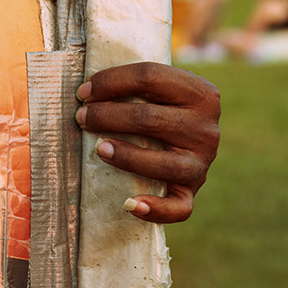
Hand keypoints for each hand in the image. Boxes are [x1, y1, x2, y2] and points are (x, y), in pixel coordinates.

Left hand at [76, 62, 219, 223]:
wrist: (187, 139)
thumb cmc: (160, 109)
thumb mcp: (159, 90)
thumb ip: (133, 86)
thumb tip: (82, 91)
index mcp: (200, 93)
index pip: (150, 78)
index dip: (110, 82)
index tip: (82, 93)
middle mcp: (206, 128)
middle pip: (151, 119)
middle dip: (107, 117)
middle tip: (81, 118)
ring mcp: (202, 162)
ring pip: (167, 164)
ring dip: (128, 157)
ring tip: (99, 149)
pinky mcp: (192, 191)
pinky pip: (180, 207)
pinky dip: (157, 209)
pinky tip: (130, 204)